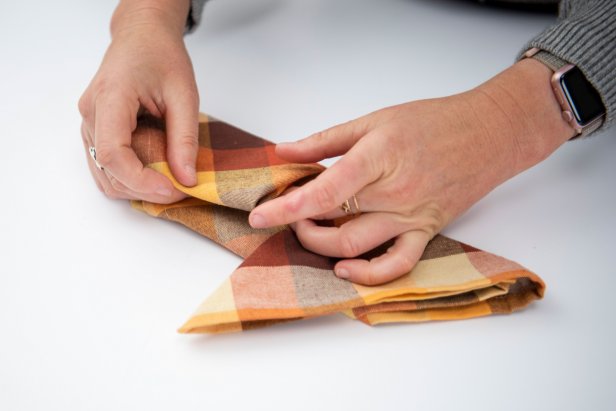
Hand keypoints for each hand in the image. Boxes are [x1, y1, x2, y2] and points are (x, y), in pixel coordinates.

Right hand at [79, 1, 195, 202]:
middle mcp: (91, 113)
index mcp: (110, 97)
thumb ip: (185, 138)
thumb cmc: (161, 56)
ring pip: (104, 174)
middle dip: (144, 189)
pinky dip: (130, 178)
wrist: (142, 36)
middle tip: (181, 189)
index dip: (141, 180)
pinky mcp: (95, 130)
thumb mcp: (184, 95)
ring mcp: (89, 123)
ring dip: (137, 187)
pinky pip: (106, 165)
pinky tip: (156, 175)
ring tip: (170, 183)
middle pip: (108, 170)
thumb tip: (187, 178)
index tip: (173, 189)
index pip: (113, 154)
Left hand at [249, 59, 573, 284]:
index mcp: (378, 158)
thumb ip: (325, 140)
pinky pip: (398, 265)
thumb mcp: (374, 120)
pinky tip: (345, 269)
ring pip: (356, 248)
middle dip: (298, 224)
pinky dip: (370, 275)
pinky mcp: (425, 232)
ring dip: (321, 247)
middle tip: (288, 212)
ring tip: (308, 231)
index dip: (285, 207)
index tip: (259, 215)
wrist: (488, 133)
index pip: (323, 192)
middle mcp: (394, 194)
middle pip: (333, 224)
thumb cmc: (433, 121)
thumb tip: (284, 151)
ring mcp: (411, 217)